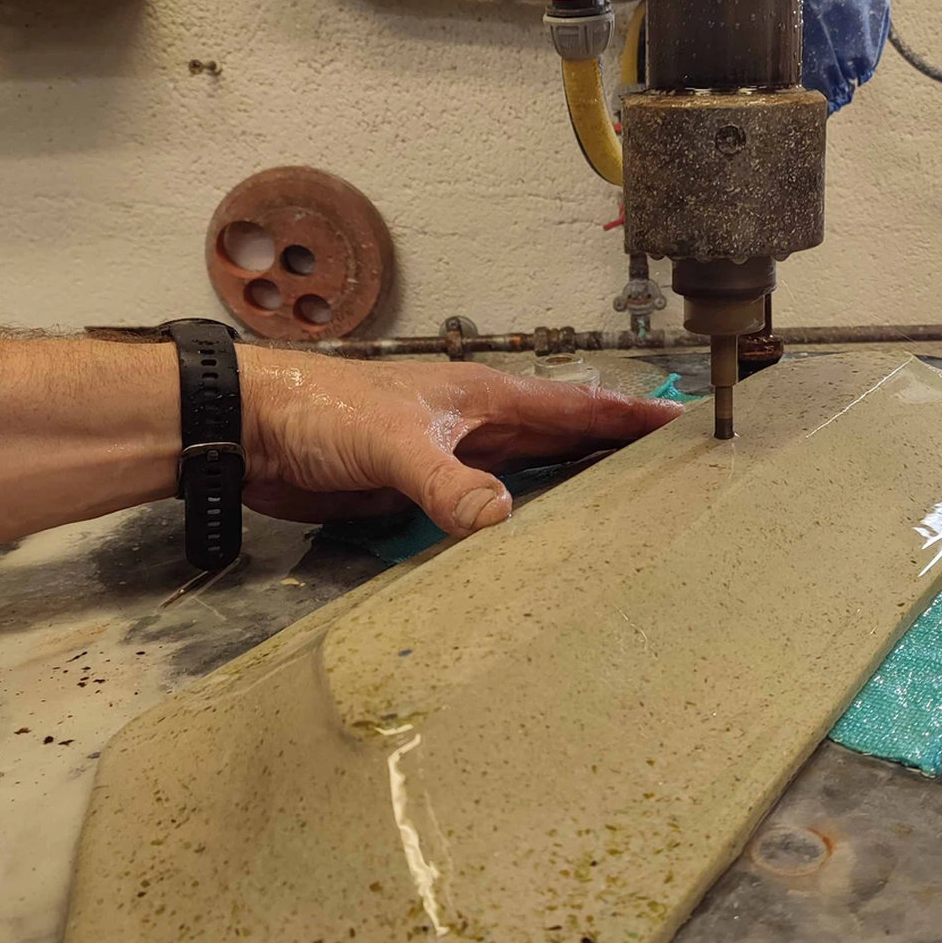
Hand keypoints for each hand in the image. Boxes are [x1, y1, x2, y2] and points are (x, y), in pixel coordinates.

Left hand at [240, 350, 681, 532]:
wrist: (253, 430)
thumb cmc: (324, 413)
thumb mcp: (390, 443)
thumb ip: (445, 481)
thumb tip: (504, 522)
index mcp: (486, 398)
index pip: (577, 404)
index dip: (632, 413)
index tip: (688, 422)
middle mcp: (483, 426)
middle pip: (569, 438)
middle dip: (621, 450)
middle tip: (679, 475)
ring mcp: (457, 457)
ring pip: (536, 471)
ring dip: (579, 485)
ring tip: (631, 512)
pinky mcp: (428, 490)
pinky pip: (494, 506)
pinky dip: (527, 520)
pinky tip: (544, 544)